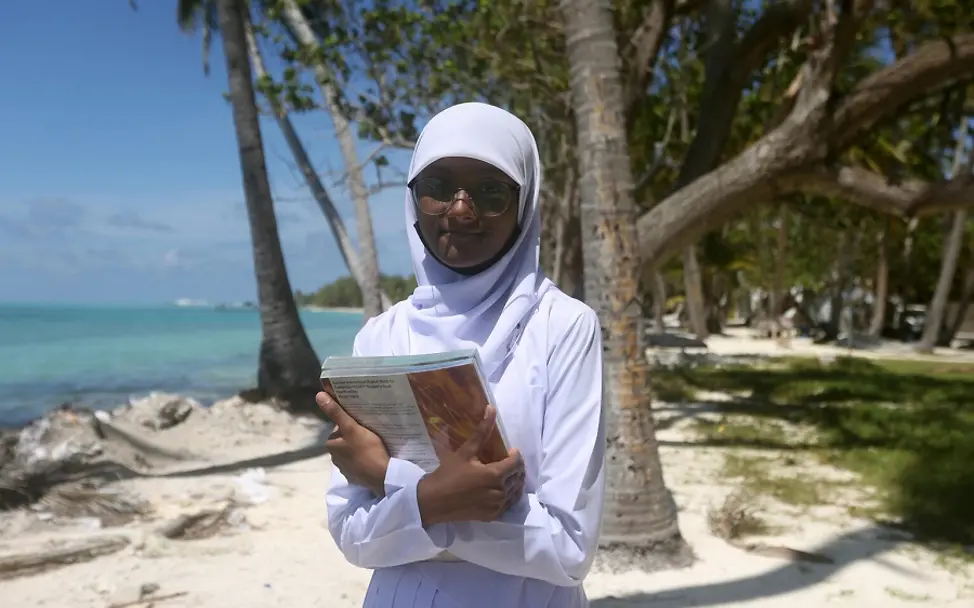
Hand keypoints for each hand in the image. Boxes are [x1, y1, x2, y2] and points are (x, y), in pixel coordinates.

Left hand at [317, 391, 389, 496]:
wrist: (382, 476)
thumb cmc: (367, 450)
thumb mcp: (352, 428)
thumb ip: (336, 412)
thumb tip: (318, 395)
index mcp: (331, 444)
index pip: (339, 427)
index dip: (351, 422)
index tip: (363, 422)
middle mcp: (334, 457)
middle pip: (346, 439)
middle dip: (355, 435)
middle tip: (371, 432)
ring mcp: (345, 469)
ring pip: (352, 451)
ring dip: (360, 447)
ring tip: (374, 444)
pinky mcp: (355, 477)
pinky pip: (359, 463)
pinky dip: (364, 459)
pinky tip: (373, 456)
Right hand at [417, 406, 524, 525]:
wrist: (433, 501)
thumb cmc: (448, 474)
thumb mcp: (465, 451)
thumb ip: (482, 432)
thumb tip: (492, 409)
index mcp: (494, 475)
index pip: (517, 463)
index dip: (516, 454)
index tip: (509, 450)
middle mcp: (499, 492)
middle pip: (519, 477)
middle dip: (516, 467)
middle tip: (507, 461)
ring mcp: (497, 506)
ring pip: (516, 491)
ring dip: (514, 481)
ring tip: (505, 474)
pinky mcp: (492, 516)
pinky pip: (509, 504)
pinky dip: (509, 495)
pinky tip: (501, 489)